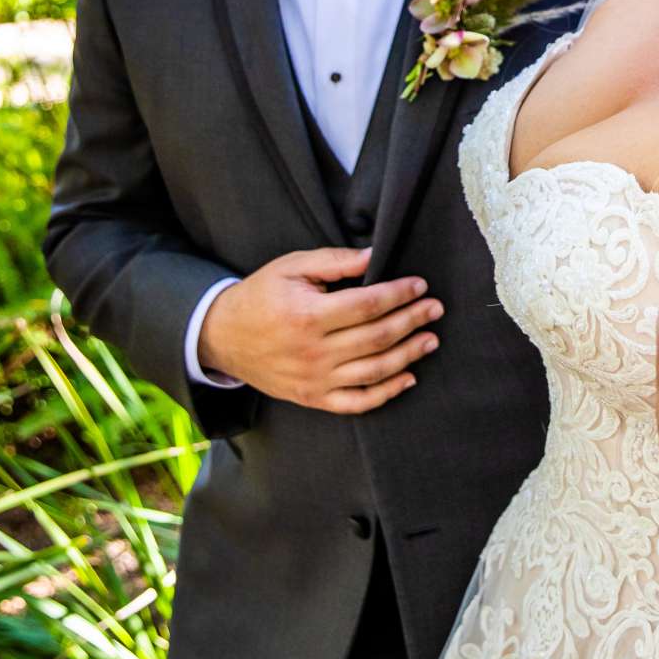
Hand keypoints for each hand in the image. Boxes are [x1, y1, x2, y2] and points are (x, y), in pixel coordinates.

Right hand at [198, 248, 442, 412]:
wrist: (222, 336)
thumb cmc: (260, 295)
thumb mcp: (291, 267)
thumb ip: (334, 261)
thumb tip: (375, 255)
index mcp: (307, 315)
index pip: (367, 305)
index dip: (399, 294)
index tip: (419, 285)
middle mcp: (313, 352)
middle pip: (376, 337)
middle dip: (412, 321)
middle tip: (435, 309)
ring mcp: (314, 379)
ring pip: (373, 371)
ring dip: (408, 355)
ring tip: (430, 339)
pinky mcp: (312, 398)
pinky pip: (357, 402)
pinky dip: (386, 393)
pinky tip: (408, 377)